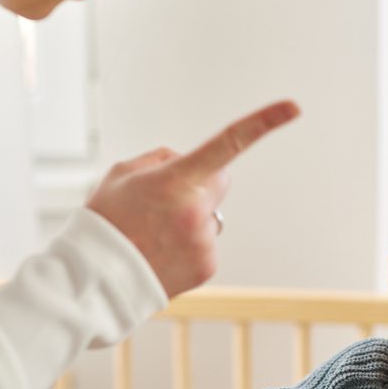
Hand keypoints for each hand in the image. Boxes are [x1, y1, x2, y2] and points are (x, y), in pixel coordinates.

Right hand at [87, 100, 300, 297]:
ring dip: (190, 219)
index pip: (229, 142)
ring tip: (154, 235)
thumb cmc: (107, 221)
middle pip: (220, 179)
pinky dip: (189, 244)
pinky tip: (162, 253)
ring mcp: (205, 239)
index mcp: (176, 178)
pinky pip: (206, 242)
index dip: (263, 122)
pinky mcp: (208, 265)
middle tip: (163, 201)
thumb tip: (188, 161)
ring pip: (210, 215)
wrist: (93, 280)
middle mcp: (197, 208)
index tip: (294, 107)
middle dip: (201, 183)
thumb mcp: (123, 174)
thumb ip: (162, 159)